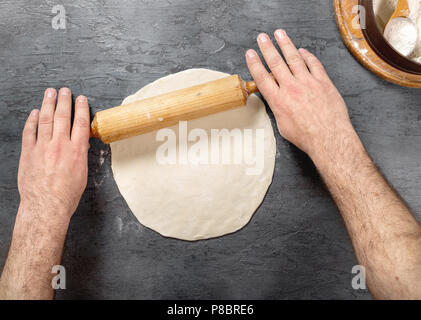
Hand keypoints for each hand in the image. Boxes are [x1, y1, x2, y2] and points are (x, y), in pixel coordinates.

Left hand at [18, 88, 89, 219]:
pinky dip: (32, 120)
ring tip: (50, 93)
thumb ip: (80, 155)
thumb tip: (81, 143)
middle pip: (63, 117)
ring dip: (48, 104)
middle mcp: (60, 145)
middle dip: (64, 101)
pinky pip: (30, 131)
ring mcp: (43, 147)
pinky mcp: (29, 152)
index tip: (82, 99)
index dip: (81, 108)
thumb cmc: (67, 194)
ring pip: (46, 120)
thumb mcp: (81, 174)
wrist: (47, 205)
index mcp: (76, 151)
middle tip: (64, 90)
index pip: (80, 123)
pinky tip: (35, 112)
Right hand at [246, 30, 356, 158]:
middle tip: (262, 37)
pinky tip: (303, 51)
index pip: (262, 77)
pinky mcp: (323, 82)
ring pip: (294, 58)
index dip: (254, 64)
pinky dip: (307, 56)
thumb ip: (278, 110)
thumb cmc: (306, 136)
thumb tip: (276, 103)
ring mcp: (308, 83)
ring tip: (280, 34)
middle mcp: (291, 88)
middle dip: (267, 48)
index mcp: (278, 100)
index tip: (250, 54)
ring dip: (286, 44)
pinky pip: (314, 64)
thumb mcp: (283, 126)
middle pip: (276, 63)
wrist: (328, 137)